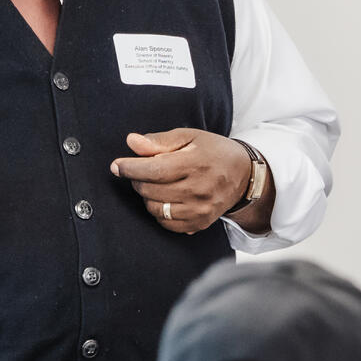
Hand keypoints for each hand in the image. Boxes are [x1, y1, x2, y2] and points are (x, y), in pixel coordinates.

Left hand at [111, 129, 250, 234]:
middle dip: (138, 180)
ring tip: (156, 184)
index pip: (154, 169)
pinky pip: (166, 223)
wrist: (244, 175)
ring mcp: (200, 210)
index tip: (117, 165)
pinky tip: (165, 199)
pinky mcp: (200, 224)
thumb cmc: (213, 151)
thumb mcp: (189, 137)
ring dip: (147, 196)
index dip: (131, 168)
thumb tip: (131, 142)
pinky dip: (158, 212)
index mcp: (195, 163)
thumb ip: (159, 141)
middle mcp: (198, 189)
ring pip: (155, 209)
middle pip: (151, 190)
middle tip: (142, 171)